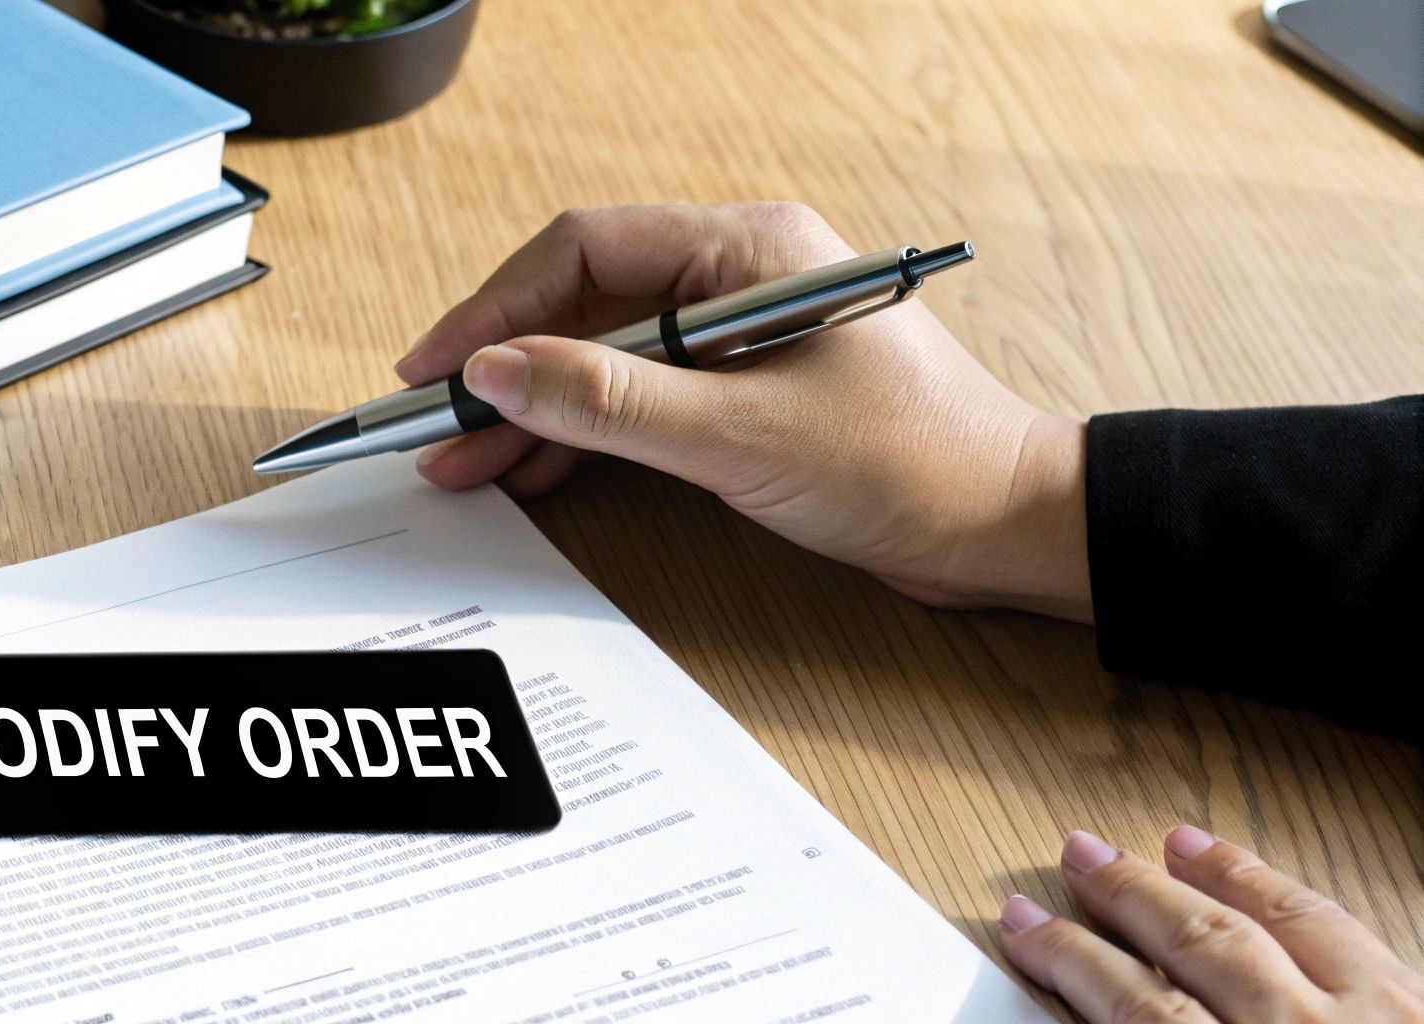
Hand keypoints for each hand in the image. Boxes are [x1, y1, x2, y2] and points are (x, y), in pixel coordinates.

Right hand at [396, 203, 1092, 620]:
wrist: (1003, 527)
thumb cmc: (908, 463)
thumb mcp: (741, 435)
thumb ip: (613, 402)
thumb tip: (500, 373)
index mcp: (745, 247)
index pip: (584, 251)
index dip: (496, 309)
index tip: (436, 368)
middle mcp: (736, 274)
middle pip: (585, 303)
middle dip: (507, 368)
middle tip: (436, 427)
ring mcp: (739, 333)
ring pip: (607, 356)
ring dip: (539, 409)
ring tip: (467, 465)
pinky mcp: (745, 390)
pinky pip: (643, 397)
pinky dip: (588, 434)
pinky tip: (535, 470)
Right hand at [1002, 827, 1423, 1021]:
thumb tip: (1085, 1016)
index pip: (1135, 1010)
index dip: (1069, 962)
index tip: (1026, 930)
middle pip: (1200, 948)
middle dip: (1128, 896)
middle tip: (1080, 855)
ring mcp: (1381, 1023)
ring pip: (1288, 928)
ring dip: (1222, 878)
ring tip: (1174, 843)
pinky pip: (1358, 940)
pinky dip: (1306, 906)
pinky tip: (1285, 896)